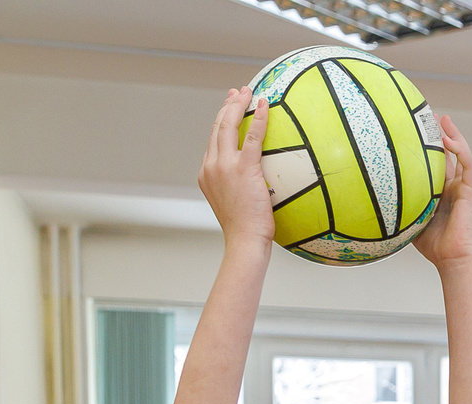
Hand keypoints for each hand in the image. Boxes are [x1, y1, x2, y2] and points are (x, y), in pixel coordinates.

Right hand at [199, 90, 273, 247]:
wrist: (244, 242)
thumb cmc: (245, 232)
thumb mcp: (237, 206)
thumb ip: (240, 188)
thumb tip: (258, 184)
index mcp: (206, 174)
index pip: (213, 141)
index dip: (220, 121)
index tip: (227, 108)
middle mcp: (211, 166)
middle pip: (217, 127)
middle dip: (227, 106)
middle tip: (237, 92)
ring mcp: (224, 166)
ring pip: (228, 126)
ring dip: (237, 105)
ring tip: (248, 92)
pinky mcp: (242, 169)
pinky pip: (252, 137)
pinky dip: (258, 118)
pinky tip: (265, 105)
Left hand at [412, 114, 471, 266]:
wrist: (453, 257)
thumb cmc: (432, 245)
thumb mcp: (409, 218)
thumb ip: (397, 204)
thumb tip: (369, 196)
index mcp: (440, 192)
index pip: (434, 164)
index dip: (426, 148)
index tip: (413, 132)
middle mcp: (453, 186)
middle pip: (448, 153)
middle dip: (440, 134)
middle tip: (427, 116)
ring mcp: (463, 186)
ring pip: (461, 153)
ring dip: (453, 134)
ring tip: (442, 118)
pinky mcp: (471, 189)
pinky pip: (468, 163)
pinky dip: (460, 149)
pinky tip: (448, 138)